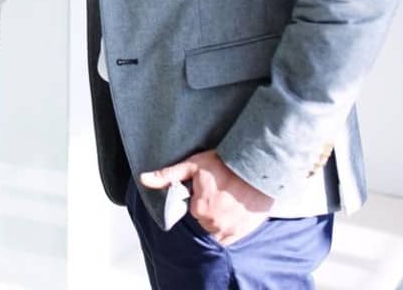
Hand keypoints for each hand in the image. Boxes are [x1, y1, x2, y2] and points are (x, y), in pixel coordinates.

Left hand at [140, 149, 271, 245]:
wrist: (258, 167)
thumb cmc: (225, 164)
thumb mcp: (193, 166)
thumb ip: (168, 175)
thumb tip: (144, 179)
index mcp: (200, 210)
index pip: (192, 211)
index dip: (198, 200)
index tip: (206, 191)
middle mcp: (215, 225)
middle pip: (204, 222)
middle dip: (207, 210)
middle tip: (218, 193)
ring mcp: (231, 230)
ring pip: (216, 231)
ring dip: (218, 221)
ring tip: (226, 201)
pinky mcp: (244, 232)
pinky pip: (229, 237)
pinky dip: (229, 227)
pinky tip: (233, 211)